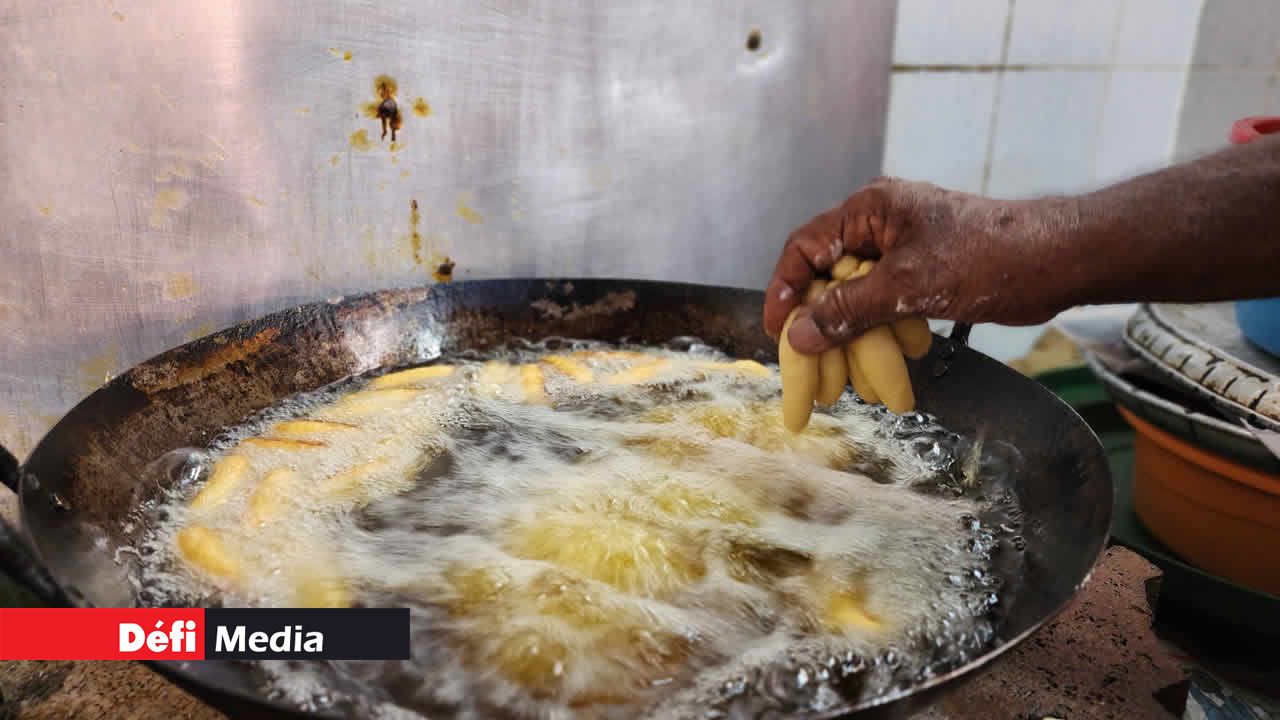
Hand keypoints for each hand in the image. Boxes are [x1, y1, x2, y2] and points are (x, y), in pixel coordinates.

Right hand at [763, 178, 1078, 353]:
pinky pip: (884, 305)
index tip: (777, 331)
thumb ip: (849, 310)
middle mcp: (880, 226)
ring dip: (850, 335)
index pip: (806, 247)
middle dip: (819, 322)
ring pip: (856, 296)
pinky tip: (884, 364)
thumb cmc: (989, 256)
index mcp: (870, 210)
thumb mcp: (909, 286)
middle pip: (828, 275)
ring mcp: (902, 250)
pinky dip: (879, 334)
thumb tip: (801, 336)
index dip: (785, 290)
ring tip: (845, 375)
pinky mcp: (923, 274)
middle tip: (808, 364)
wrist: (1058, 261)